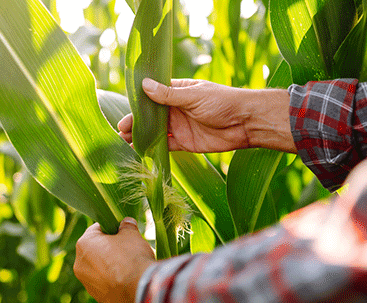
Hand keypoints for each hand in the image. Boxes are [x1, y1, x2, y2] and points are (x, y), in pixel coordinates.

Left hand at [74, 218, 155, 302]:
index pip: (97, 229)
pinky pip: (106, 284)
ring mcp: (87, 284)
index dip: (112, 227)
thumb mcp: (131, 234)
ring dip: (111, 265)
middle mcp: (80, 264)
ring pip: (99, 268)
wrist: (140, 290)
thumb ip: (126, 226)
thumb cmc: (132, 258)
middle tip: (127, 248)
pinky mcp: (98, 298)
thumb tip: (126, 222)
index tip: (123, 231)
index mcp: (84, 244)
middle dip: (110, 247)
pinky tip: (128, 280)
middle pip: (96, 249)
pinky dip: (114, 281)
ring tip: (129, 266)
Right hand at [118, 78, 296, 153]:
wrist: (246, 123)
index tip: (123, 114)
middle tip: (120, 133)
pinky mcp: (184, 143)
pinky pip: (165, 146)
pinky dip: (153, 149)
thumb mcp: (194, 96)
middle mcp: (175, 109)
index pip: (151, 97)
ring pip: (155, 133)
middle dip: (135, 124)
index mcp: (177, 92)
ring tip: (124, 145)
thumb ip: (169, 94)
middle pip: (150, 117)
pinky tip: (140, 153)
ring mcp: (179, 127)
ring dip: (141, 138)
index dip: (137, 105)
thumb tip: (144, 85)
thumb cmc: (223, 102)